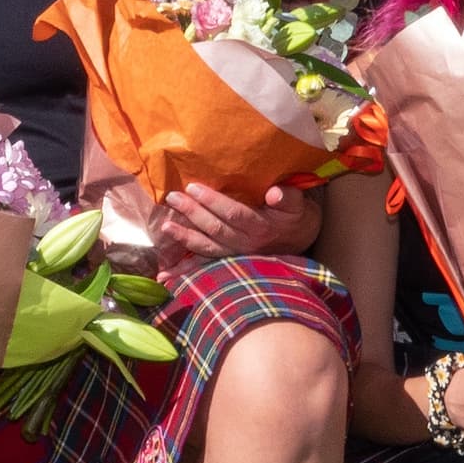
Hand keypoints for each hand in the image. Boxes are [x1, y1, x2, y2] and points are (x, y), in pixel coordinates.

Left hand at [150, 179, 321, 263]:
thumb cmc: (293, 215)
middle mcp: (246, 244)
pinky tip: (164, 275)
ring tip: (165, 227)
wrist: (299, 238)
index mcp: (261, 226)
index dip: (213, 202)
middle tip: (173, 197)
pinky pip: (204, 266)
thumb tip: (274, 194)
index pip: (234, 214)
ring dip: (185, 239)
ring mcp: (235, 255)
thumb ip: (288, 197)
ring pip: (207, 248)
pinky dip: (184, 271)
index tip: (193, 187)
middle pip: (216, 229)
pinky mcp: (228, 261)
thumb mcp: (297, 203)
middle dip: (192, 213)